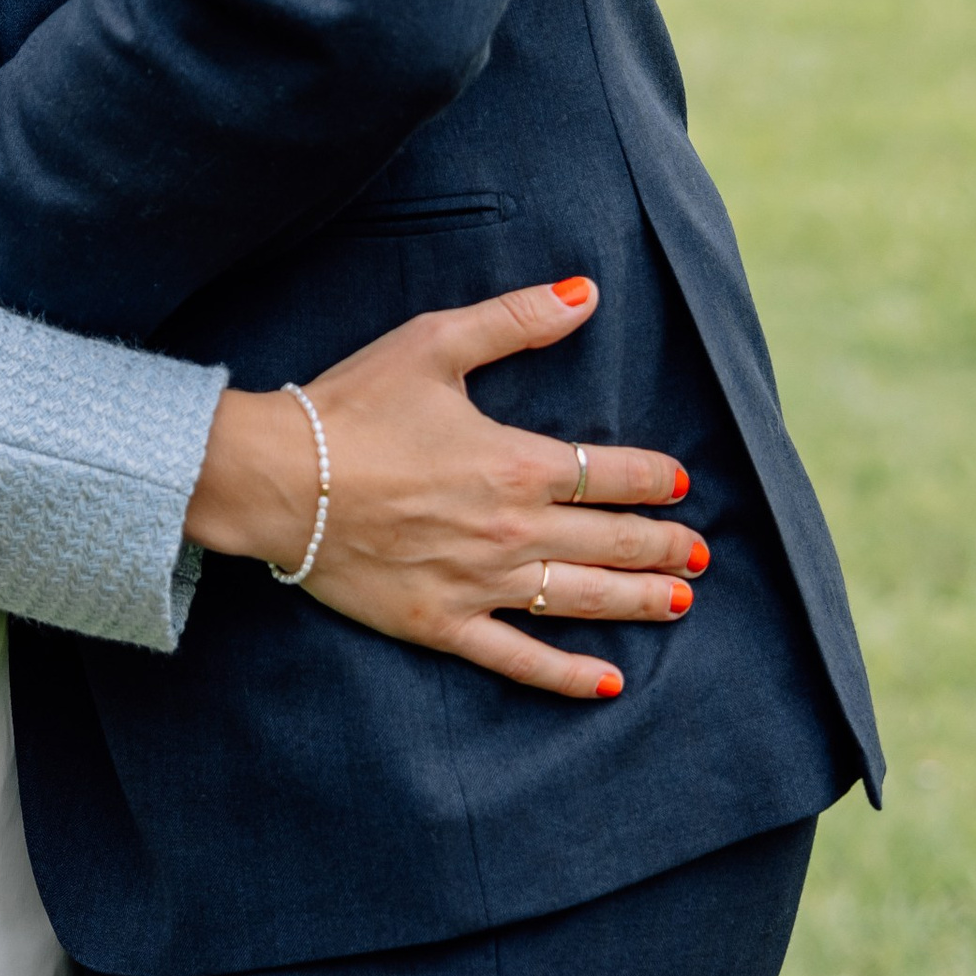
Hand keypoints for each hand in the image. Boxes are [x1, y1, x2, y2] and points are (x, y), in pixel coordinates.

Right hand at [184, 278, 704, 702]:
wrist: (277, 480)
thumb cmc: (351, 407)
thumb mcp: (434, 344)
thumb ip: (516, 319)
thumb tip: (586, 294)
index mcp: (517, 464)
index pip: (611, 475)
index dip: (653, 479)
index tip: (678, 482)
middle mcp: (511, 531)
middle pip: (610, 543)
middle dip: (663, 545)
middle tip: (698, 549)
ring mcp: (480, 585)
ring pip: (581, 600)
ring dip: (639, 601)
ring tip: (681, 601)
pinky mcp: (442, 624)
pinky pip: (519, 659)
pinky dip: (567, 675)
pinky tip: (607, 682)